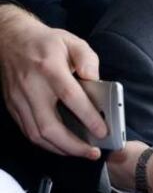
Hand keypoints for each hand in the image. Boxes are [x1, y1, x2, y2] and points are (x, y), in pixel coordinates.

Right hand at [0, 5, 104, 158]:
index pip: (70, 97)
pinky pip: (28, 131)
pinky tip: (62, 146)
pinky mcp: (12, 106)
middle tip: (93, 152)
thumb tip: (95, 80)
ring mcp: (18, 99)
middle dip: (73, 145)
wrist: (9, 39)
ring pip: (36, 134)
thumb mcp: (73, 42)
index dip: (87, 117)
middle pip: (49, 126)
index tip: (103, 131)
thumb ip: (88, 59)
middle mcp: (30, 86)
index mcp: (49, 68)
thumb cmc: (46, 42)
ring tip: (81, 153)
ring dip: (60, 149)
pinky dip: (46, 143)